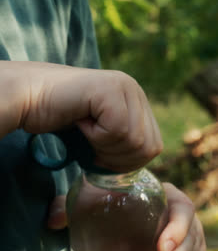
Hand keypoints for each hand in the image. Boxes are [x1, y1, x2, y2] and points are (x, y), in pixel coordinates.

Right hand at [0, 61, 161, 170]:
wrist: (29, 99)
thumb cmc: (61, 121)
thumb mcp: (103, 136)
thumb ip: (126, 144)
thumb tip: (143, 164)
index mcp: (137, 101)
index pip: (154, 147)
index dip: (127, 162)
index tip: (100, 154)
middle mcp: (135, 90)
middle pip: (148, 147)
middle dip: (117, 158)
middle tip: (90, 142)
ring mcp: (124, 86)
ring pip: (135, 141)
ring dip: (103, 145)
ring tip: (85, 127)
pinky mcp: (110, 88)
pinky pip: (117, 130)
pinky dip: (95, 136)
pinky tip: (80, 120)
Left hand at [48, 183, 205, 250]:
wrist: (117, 224)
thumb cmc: (106, 207)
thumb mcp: (89, 201)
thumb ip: (69, 206)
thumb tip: (53, 220)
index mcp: (167, 197)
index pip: (184, 209)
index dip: (178, 228)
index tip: (160, 247)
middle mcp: (182, 220)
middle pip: (192, 241)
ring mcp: (188, 243)